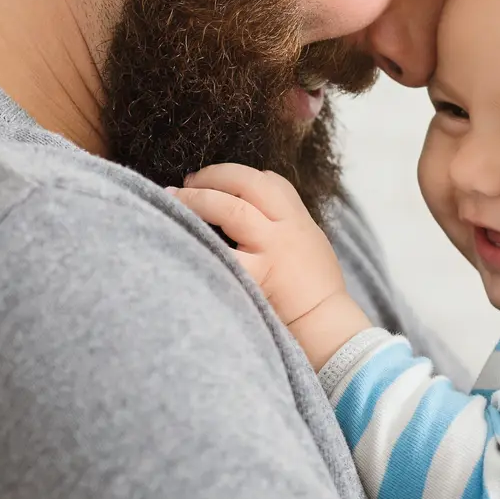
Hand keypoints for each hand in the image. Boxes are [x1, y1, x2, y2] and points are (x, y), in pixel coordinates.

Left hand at [169, 164, 372, 366]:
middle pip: (247, 184)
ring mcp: (271, 250)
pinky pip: (222, 252)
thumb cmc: (316, 290)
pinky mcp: (257, 276)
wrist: (326, 324)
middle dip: (213, 176)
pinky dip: (199, 241)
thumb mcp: (310, 244)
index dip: (237, 174)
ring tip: (173, 196)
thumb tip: (252, 212)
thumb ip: (285, 225)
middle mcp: (285, 229)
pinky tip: (178, 236)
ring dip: (197, 199)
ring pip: (231, 209)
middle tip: (187, 181)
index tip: (215, 178)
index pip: (270, 181)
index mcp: (298, 219)